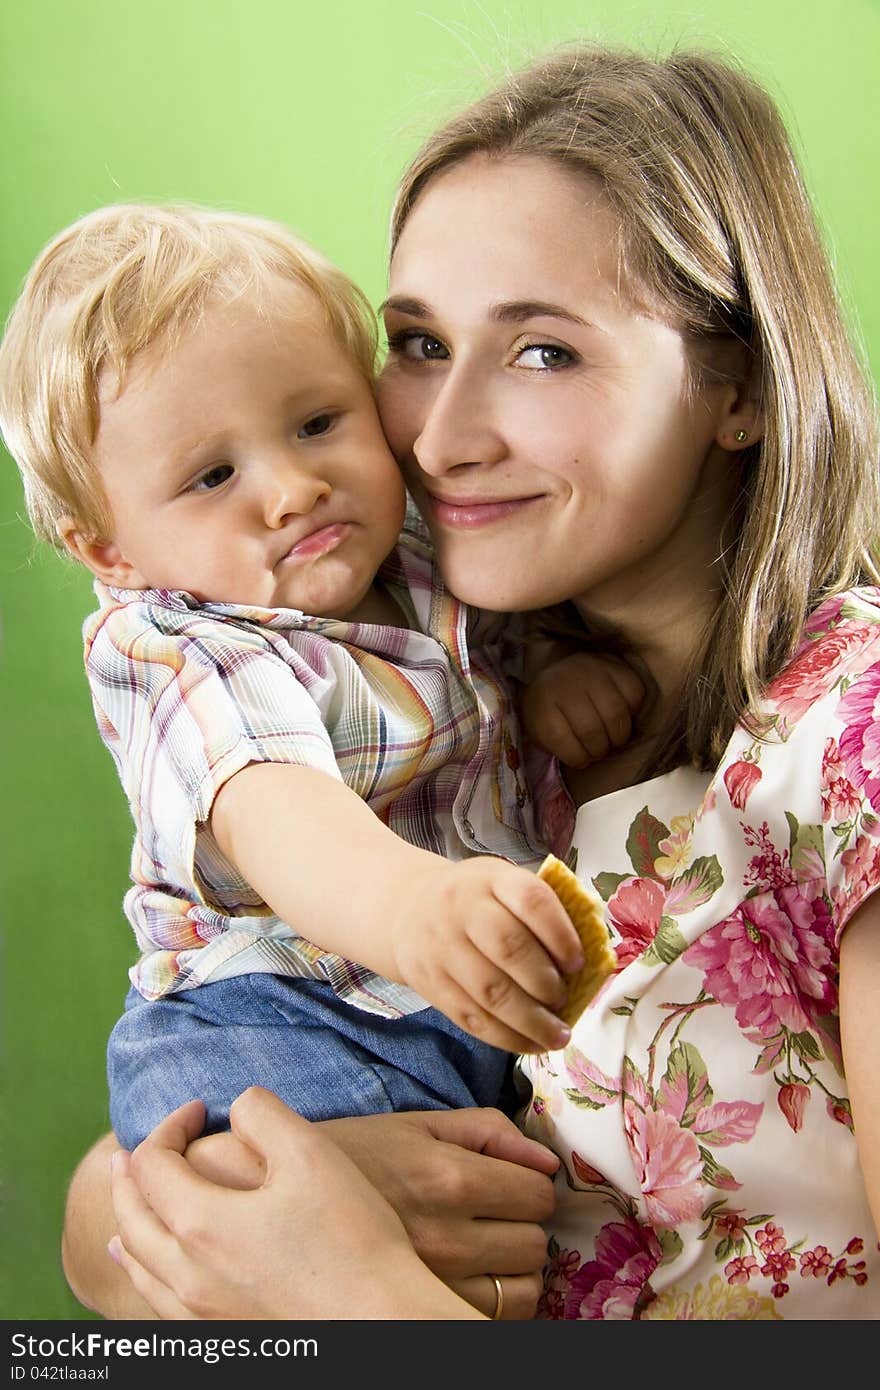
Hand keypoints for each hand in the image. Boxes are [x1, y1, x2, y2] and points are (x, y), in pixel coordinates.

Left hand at [109, 1088, 484, 1319]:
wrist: (381, 1321)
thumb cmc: (351, 1238)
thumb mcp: (311, 1153)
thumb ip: (263, 1114)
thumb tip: (237, 1107)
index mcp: (200, 1223)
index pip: (153, 1162)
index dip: (169, 1125)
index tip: (199, 1109)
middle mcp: (186, 1272)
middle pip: (131, 1215)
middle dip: (131, 1173)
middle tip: (133, 1148)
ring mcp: (200, 1311)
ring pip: (139, 1264)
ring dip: (128, 1222)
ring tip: (126, 1202)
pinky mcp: (220, 1334)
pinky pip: (158, 1300)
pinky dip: (143, 1270)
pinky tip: (151, 1267)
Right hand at [186, 1103, 559, 1319]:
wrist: (274, 1197)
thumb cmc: (348, 1156)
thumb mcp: (414, 1124)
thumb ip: (485, 1130)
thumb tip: (545, 1157)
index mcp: (449, 1176)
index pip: (538, 1192)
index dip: (532, 1187)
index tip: (512, 1186)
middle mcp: (448, 1233)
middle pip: (535, 1242)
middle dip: (525, 1226)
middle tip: (498, 1216)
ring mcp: (433, 1281)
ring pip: (523, 1289)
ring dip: (516, 1268)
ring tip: (488, 1250)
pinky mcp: (417, 1310)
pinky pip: (493, 1322)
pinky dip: (496, 1303)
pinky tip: (471, 1279)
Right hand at [387, 855, 584, 1052]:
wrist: (405, 909)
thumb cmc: (474, 899)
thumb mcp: (502, 883)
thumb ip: (542, 911)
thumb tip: (593, 956)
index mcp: (491, 879)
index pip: (531, 900)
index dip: (561, 934)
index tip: (579, 962)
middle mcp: (462, 909)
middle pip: (509, 949)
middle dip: (545, 983)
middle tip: (564, 1000)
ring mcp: (442, 948)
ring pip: (490, 992)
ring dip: (531, 1021)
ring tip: (558, 1035)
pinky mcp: (430, 984)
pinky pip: (471, 1018)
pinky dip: (506, 1038)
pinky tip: (532, 1044)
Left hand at [521, 652, 644, 767]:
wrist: (562, 675)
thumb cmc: (553, 712)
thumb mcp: (540, 731)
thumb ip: (555, 748)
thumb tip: (583, 764)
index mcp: (542, 702)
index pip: (559, 737)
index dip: (576, 757)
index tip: (581, 760)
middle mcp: (566, 683)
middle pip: (590, 729)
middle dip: (598, 750)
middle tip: (599, 751)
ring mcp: (592, 671)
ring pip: (615, 714)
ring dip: (618, 737)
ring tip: (612, 739)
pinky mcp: (616, 666)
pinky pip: (634, 695)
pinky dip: (632, 712)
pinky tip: (622, 715)